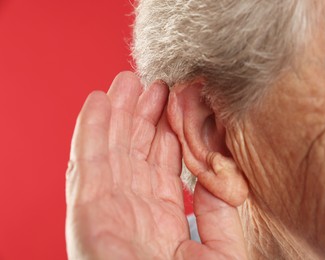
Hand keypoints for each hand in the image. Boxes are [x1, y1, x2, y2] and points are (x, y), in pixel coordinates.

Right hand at [65, 72, 247, 258]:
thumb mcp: (221, 249)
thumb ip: (216, 210)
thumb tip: (215, 171)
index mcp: (163, 214)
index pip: (165, 161)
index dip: (168, 128)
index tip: (176, 98)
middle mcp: (134, 206)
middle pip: (136, 149)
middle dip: (142, 114)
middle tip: (151, 81)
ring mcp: (108, 206)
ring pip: (111, 148)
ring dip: (117, 114)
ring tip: (126, 82)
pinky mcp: (87, 210)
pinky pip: (87, 162)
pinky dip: (90, 131)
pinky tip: (98, 102)